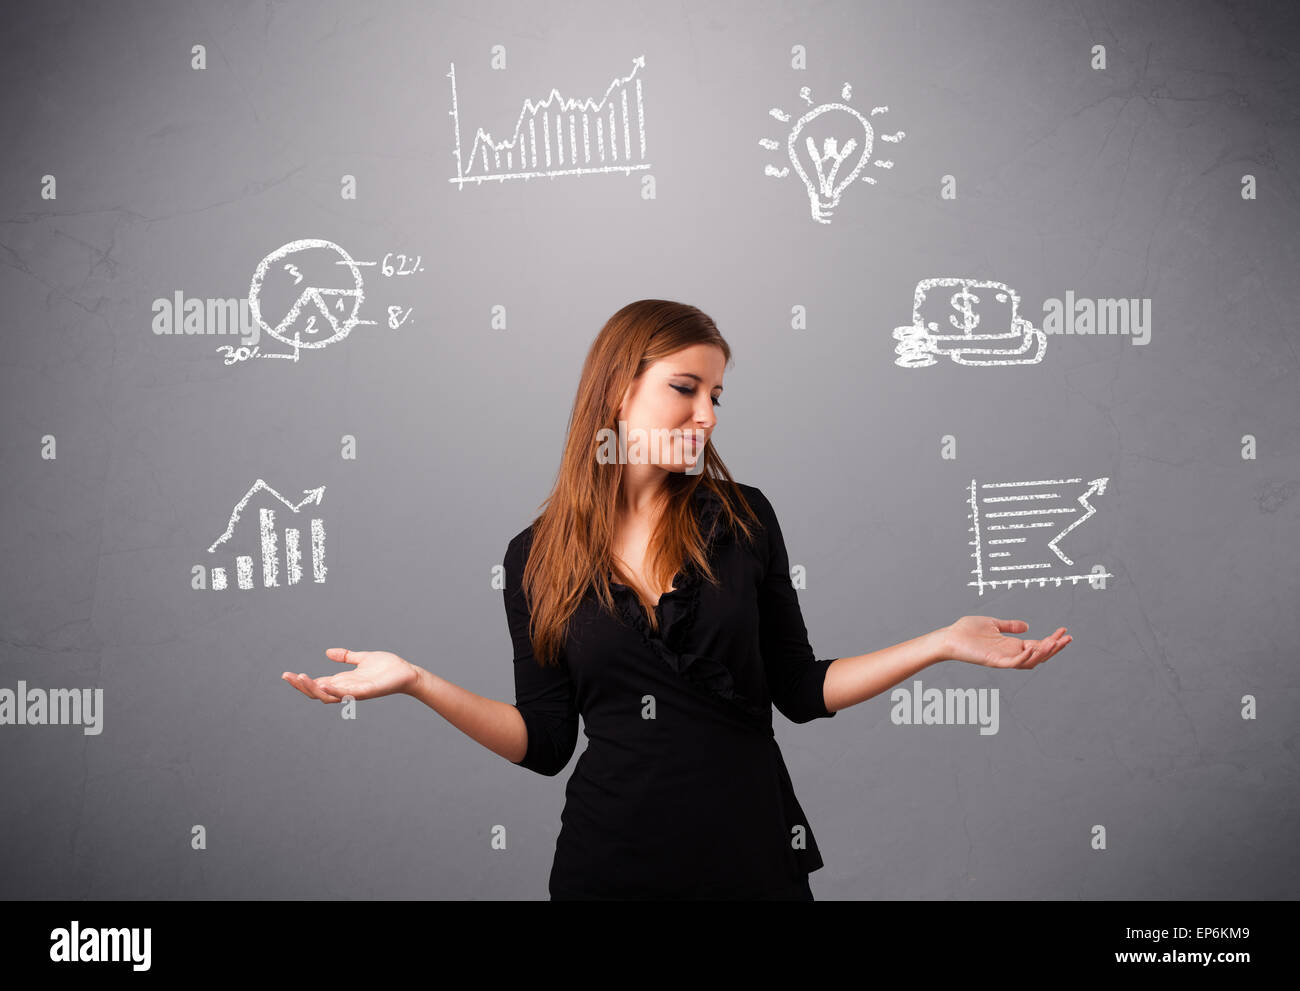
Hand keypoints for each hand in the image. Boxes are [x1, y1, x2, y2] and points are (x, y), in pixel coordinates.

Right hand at [282, 649, 418, 702]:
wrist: (407, 673)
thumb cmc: (387, 668)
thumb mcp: (362, 658)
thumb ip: (346, 656)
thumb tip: (328, 652)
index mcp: (343, 682)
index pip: (317, 684)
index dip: (302, 681)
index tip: (287, 675)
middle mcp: (346, 689)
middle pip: (317, 692)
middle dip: (301, 686)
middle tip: (288, 677)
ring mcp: (356, 692)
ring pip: (329, 696)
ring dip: (314, 688)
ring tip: (302, 678)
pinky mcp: (367, 691)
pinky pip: (348, 694)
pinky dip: (336, 691)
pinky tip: (326, 684)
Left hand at [938, 617, 1071, 668]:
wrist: (949, 637)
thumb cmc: (967, 631)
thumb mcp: (993, 624)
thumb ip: (1010, 626)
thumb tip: (1026, 625)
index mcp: (1011, 645)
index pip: (1038, 645)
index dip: (1052, 640)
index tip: (1064, 631)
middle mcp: (1010, 654)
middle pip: (1039, 655)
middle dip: (1055, 648)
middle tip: (1067, 638)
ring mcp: (1003, 659)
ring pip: (1030, 661)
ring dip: (1044, 653)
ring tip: (1055, 643)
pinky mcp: (994, 661)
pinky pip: (1014, 663)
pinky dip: (1026, 658)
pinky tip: (1035, 647)